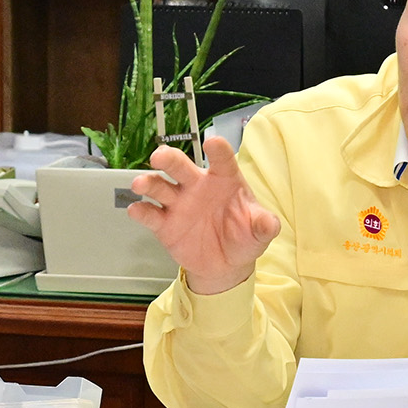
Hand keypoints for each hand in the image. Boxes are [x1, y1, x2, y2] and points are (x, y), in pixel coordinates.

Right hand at [125, 135, 280, 294]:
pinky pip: (150, 214)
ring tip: (140, 185)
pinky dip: (141, 211)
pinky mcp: (164, 224)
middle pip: (180, 166)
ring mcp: (178, 203)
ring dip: (149, 183)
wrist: (225, 264)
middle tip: (159, 156)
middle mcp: (197, 186)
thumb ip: (263, 225)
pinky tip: (136, 209)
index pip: (221, 160)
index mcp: (223, 179)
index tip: (213, 143)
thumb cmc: (243, 237)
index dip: (217, 151)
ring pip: (159, 186)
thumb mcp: (258, 233)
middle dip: (169, 159)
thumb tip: (270, 223)